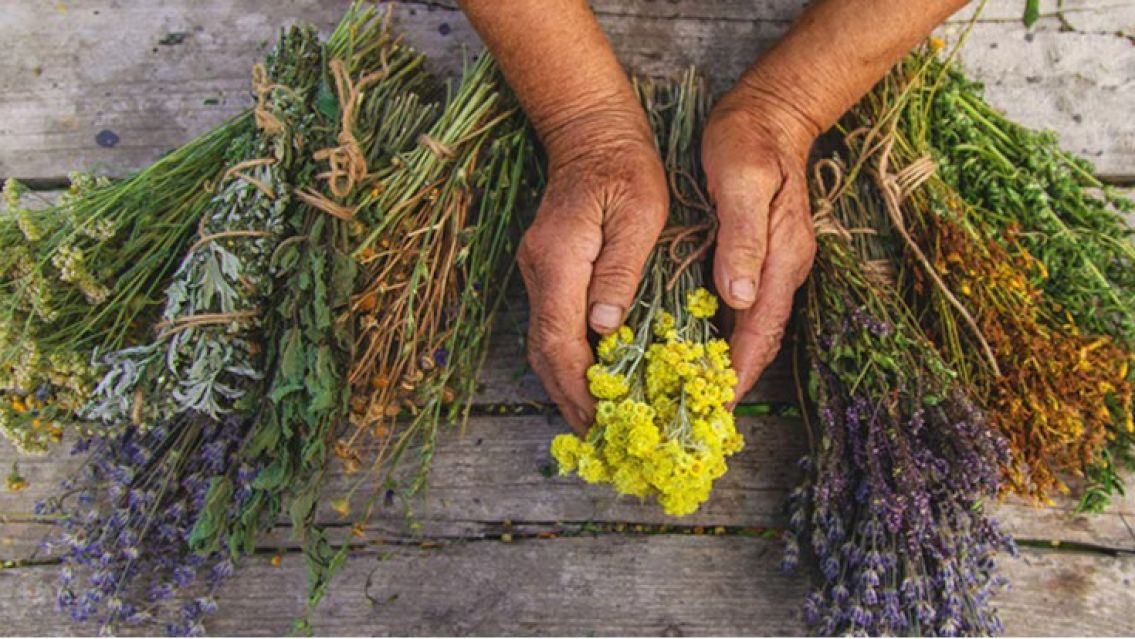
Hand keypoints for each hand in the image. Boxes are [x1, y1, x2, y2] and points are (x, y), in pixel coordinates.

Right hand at [519, 107, 667, 434]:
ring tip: (595, 421)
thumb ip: (620, 271)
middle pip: (543, 350)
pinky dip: (567, 361)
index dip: (578, 384)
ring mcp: (539, 272)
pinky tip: (591, 379)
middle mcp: (540, 271)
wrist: (589, 132)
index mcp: (560, 260)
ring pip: (543, 343)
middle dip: (569, 397)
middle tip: (598, 437)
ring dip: (566, 384)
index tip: (598, 419)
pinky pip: (552, 327)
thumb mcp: (637, 214)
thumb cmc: (624, 168)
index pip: (559, 338)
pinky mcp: (548, 271)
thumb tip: (604, 328)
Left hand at [702, 85, 817, 398]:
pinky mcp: (759, 256)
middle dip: (733, 379)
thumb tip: (740, 297)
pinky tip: (694, 347)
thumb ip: (743, 237)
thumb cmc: (750, 140)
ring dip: (726, 361)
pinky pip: (743, 308)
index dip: (741, 372)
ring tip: (689, 393)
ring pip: (752, 327)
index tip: (716, 407)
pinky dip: (723, 334)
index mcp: (782, 256)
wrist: (771, 109)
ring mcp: (775, 264)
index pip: (763, 329)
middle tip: (697, 414)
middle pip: (761, 338)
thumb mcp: (742, 180)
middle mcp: (783, 268)